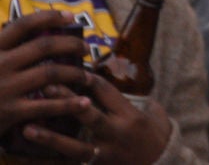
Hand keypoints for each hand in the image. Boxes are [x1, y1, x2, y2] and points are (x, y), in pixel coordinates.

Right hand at [0, 10, 93, 135]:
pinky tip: (84, 102)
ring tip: (87, 75)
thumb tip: (28, 27)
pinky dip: (69, 104)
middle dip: (71, 44)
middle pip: (44, 46)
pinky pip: (47, 105)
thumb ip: (4, 47)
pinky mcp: (11, 112)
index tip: (70, 16)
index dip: (49, 17)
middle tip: (86, 48)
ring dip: (75, 73)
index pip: (22, 24)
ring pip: (51, 73)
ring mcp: (5, 88)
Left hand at [22, 72, 171, 164]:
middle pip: (89, 117)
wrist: (163, 163)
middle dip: (68, 101)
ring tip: (29, 129)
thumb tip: (109, 82)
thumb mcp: (153, 112)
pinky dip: (51, 162)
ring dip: (51, 138)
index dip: (89, 80)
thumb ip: (131, 98)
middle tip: (47, 88)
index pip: (108, 93)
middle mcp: (117, 134)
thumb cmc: (157, 134)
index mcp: (131, 116)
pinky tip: (30, 158)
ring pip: (75, 147)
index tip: (72, 69)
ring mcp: (106, 154)